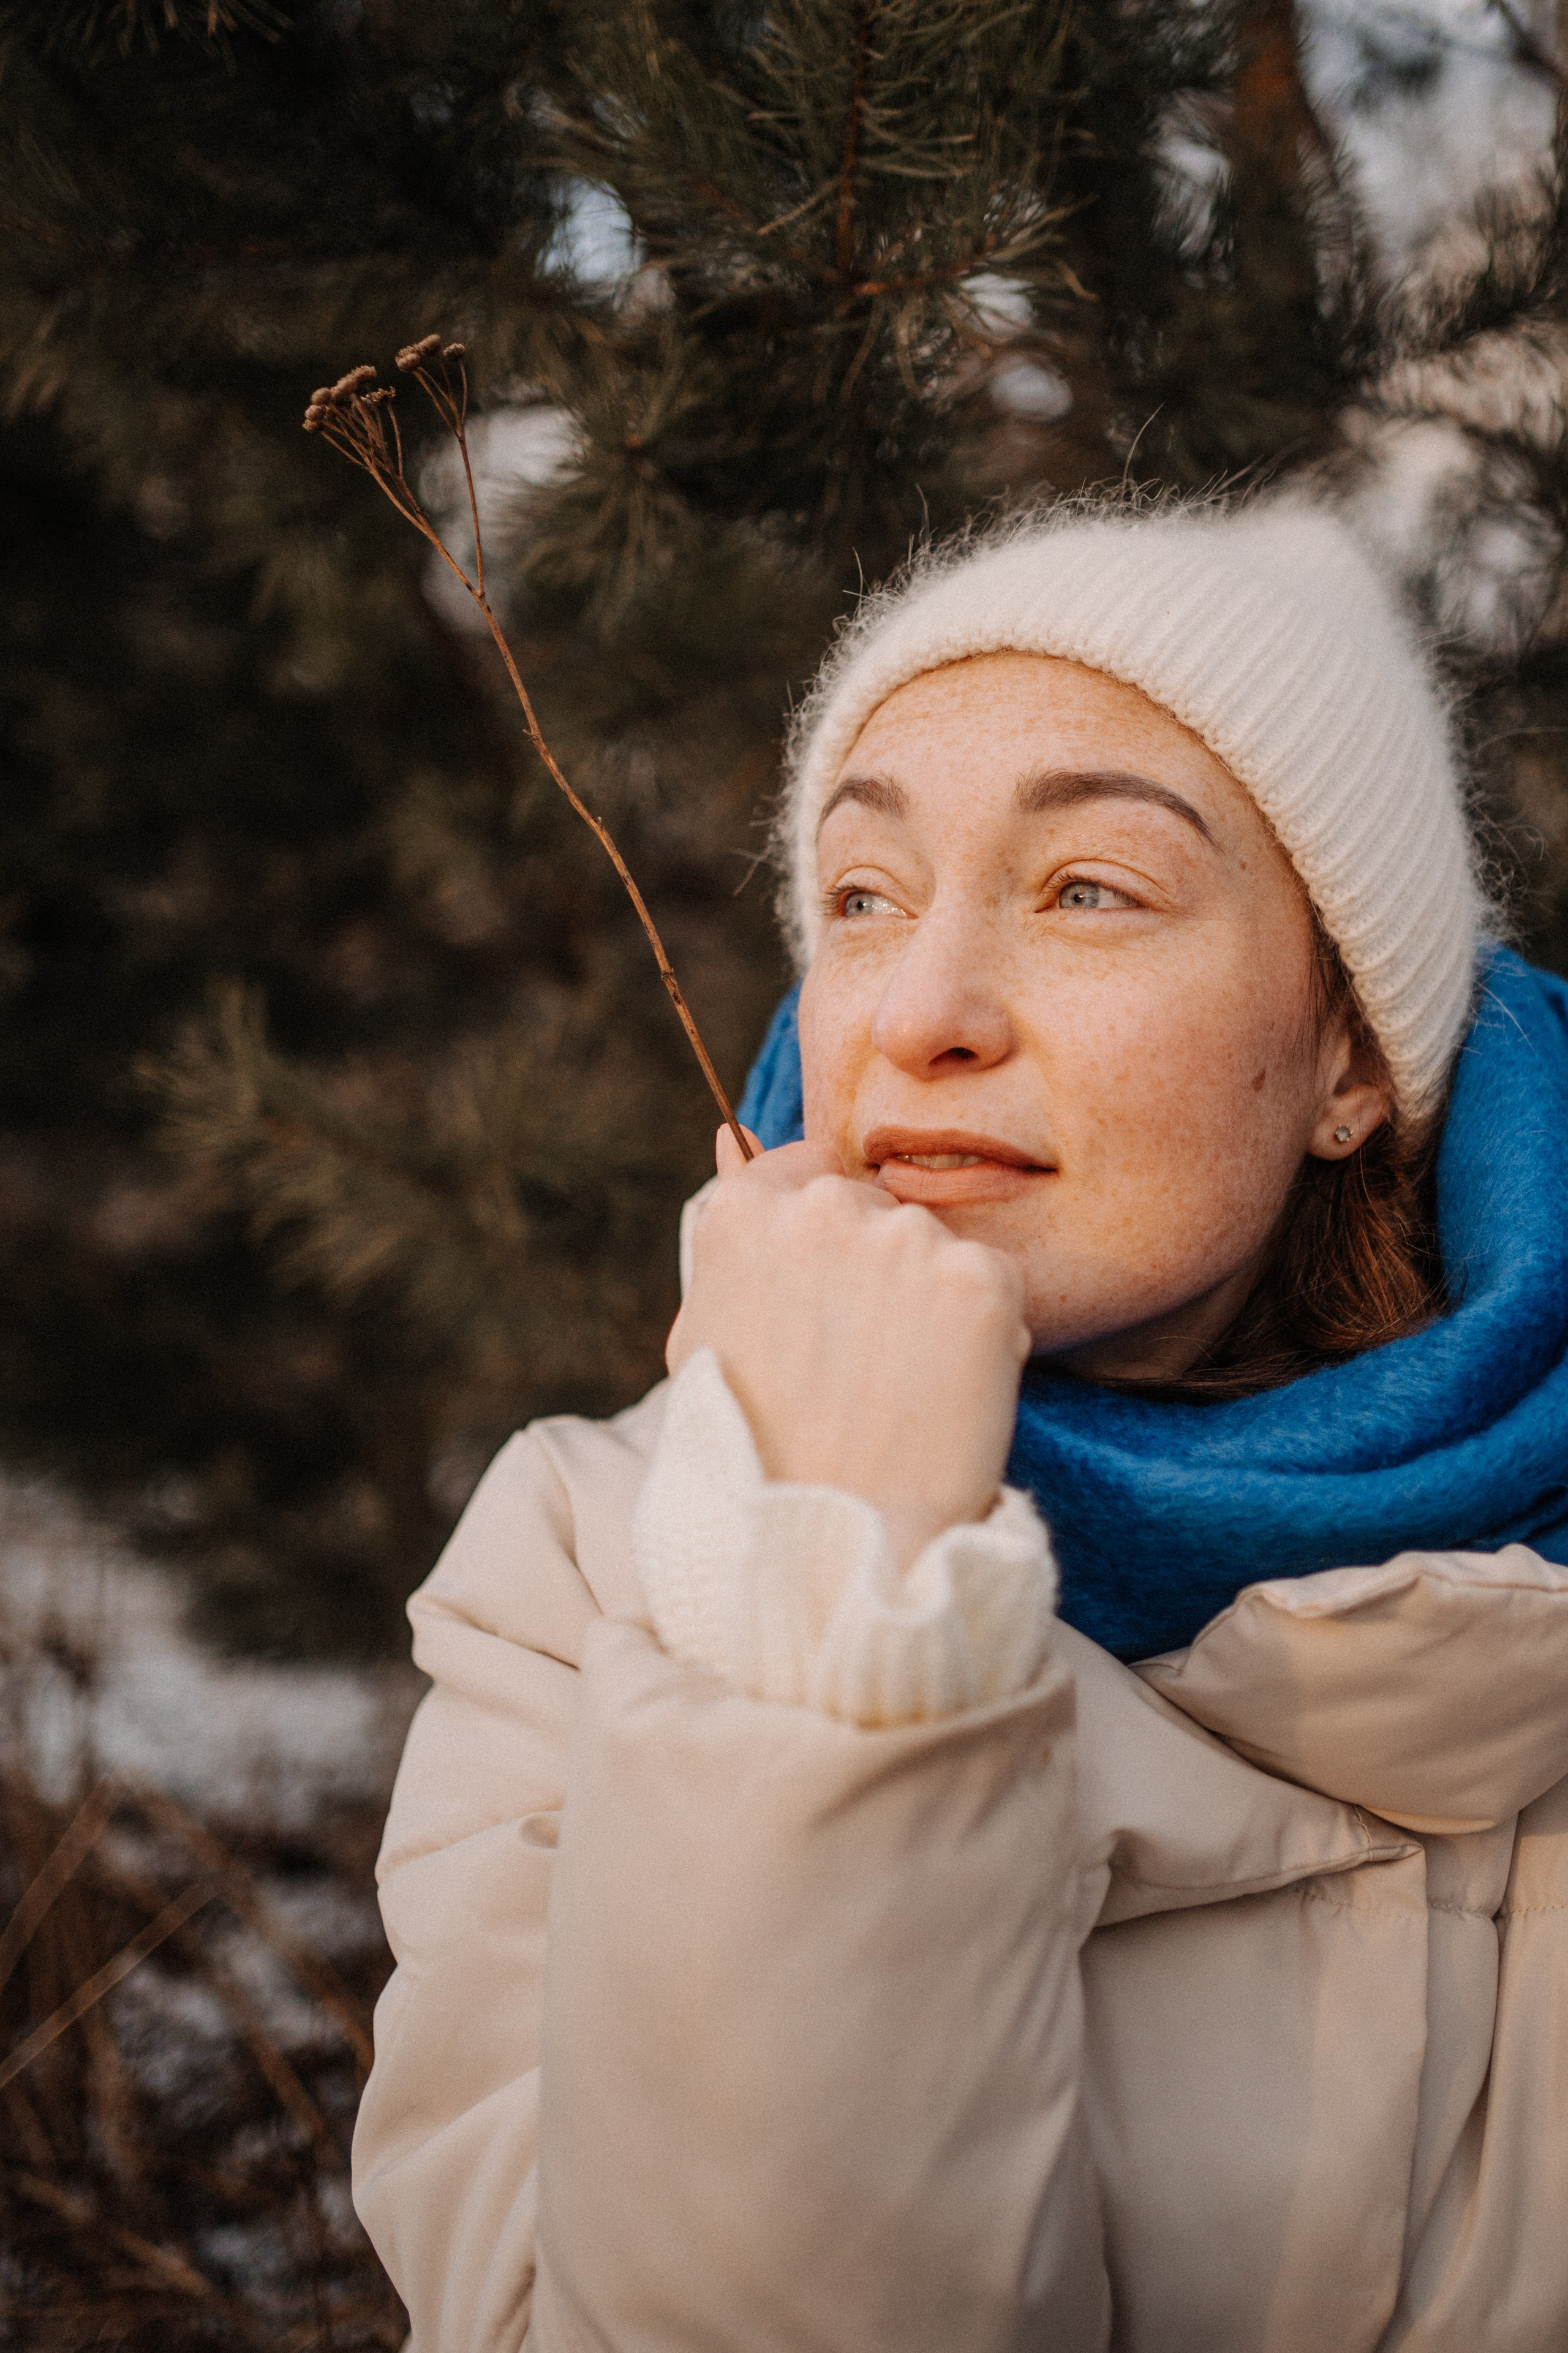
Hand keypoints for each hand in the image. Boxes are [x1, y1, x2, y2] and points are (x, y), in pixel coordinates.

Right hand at [668, 1127, 1030, 1569]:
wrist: (829, 1541)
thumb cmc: (755, 1449)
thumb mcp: (707, 1332)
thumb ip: (732, 1235)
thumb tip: (733, 1134)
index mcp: (744, 1212)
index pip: (808, 1170)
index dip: (826, 1240)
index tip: (828, 1300)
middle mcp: (823, 1207)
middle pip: (878, 1210)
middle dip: (880, 1272)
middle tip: (861, 1366)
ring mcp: (906, 1239)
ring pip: (938, 1251)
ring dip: (932, 1306)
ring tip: (898, 1391)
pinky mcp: (980, 1281)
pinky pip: (994, 1289)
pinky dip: (983, 1338)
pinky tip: (944, 1396)